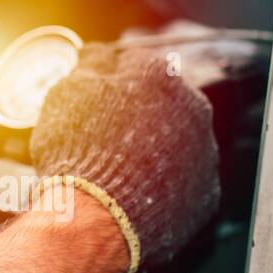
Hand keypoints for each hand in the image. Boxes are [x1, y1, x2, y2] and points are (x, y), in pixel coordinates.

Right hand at [29, 44, 219, 272]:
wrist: (96, 218)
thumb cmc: (77, 151)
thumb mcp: (67, 93)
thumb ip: (89, 65)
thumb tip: (97, 54)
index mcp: (158, 76)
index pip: (136, 65)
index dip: (113, 80)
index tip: (98, 95)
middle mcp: (193, 109)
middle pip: (164, 103)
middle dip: (139, 113)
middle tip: (106, 135)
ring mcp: (204, 155)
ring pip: (178, 142)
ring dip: (154, 149)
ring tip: (118, 168)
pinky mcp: (205, 196)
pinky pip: (183, 181)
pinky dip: (163, 184)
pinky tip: (134, 193)